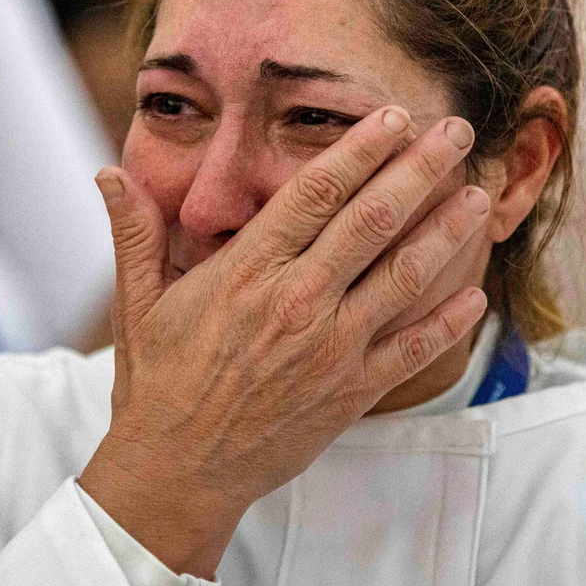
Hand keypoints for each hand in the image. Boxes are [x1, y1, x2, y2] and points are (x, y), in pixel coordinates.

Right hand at [78, 107, 490, 577]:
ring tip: (478, 196)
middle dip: (419, 168)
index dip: (359, 147)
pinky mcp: (350, 393)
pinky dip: (448, 321)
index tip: (391, 114)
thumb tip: (107, 174)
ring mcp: (329, 349)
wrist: (177, 471)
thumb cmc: (157, 383)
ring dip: (446, 232)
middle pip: (372, 219)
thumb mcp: (137, 303)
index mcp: (246, 271)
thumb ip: (135, 234)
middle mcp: (295, 301)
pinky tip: (475, 292)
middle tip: (455, 131)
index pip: (315, 191)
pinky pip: (412, 350)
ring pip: (403, 277)